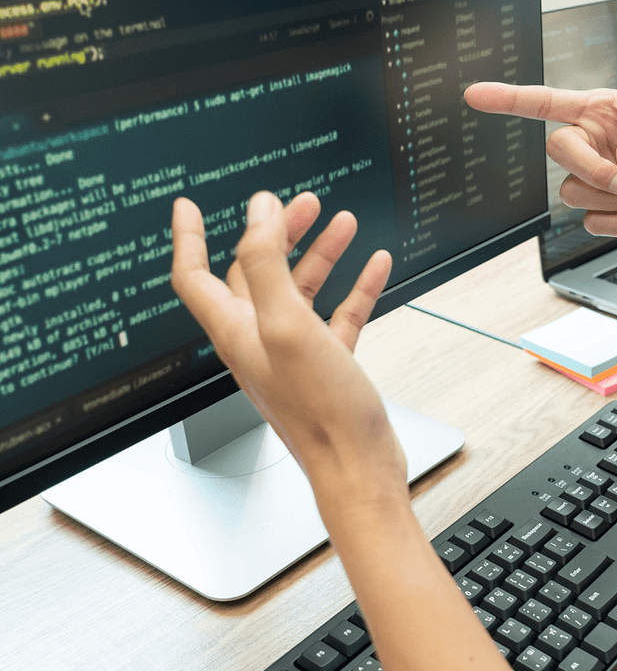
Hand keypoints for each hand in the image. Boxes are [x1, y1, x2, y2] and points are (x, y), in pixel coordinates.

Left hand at [171, 191, 406, 509]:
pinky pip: (338, 313)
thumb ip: (267, 262)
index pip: (193, 275)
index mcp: (236, 331)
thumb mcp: (287, 325)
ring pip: (302, 289)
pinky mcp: (329, 363)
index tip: (189, 206)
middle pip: (256, 272)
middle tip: (300, 204)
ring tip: (342, 222)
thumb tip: (258, 213)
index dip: (187, 237)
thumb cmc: (321, 411)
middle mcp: (260, 339)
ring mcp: (295, 351)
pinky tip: (374, 266)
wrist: (358, 466)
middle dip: (277, 231)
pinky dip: (355, 286)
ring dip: (321, 252)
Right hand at [464, 82, 616, 235]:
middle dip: (593, 171)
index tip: (473, 95)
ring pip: (574, 194)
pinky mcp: (605, 208)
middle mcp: (589, 144)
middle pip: (557, 154)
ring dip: (615, 200)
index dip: (506, 100)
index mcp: (597, 111)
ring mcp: (595, 178)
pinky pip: (594, 224)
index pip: (543, 103)